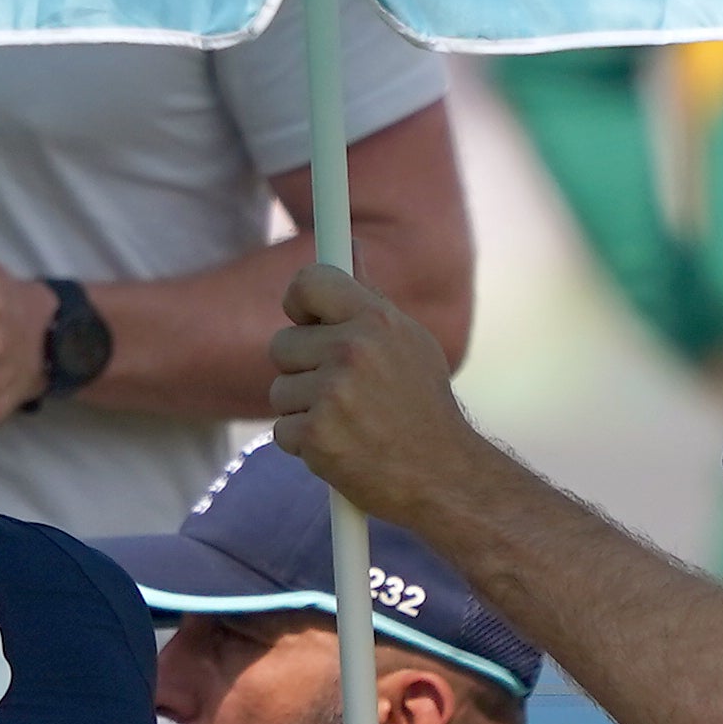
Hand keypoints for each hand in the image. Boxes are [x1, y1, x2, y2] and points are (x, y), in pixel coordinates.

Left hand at [269, 255, 483, 526]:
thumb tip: (349, 247)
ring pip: (279, 391)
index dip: (299, 300)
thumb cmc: (422, 406)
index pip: (309, 282)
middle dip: (301, 370)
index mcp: (377, 320)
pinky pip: (281, 431)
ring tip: (347, 422)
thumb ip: (370, 298)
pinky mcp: (317, 437)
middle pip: (282, 344)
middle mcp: (353, 351)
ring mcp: (333, 394)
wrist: (443, 476)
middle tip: (340, 390)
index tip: (305, 318)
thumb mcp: (408, 342)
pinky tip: (341, 447)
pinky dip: (304, 444)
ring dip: (303, 410)